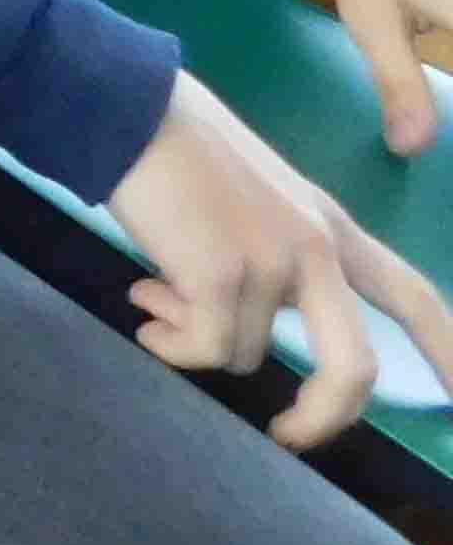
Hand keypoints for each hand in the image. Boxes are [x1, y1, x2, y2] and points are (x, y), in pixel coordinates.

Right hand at [105, 70, 452, 446]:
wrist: (125, 109)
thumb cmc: (175, 148)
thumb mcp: (251, 199)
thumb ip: (268, 257)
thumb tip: (228, 331)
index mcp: (328, 226)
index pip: (410, 294)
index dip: (445, 350)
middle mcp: (315, 248)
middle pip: (354, 366)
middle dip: (323, 417)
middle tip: (283, 436)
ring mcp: (272, 264)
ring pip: (242, 355)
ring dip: (192, 337)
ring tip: (153, 292)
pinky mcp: (222, 278)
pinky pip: (201, 348)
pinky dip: (168, 343)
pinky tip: (139, 304)